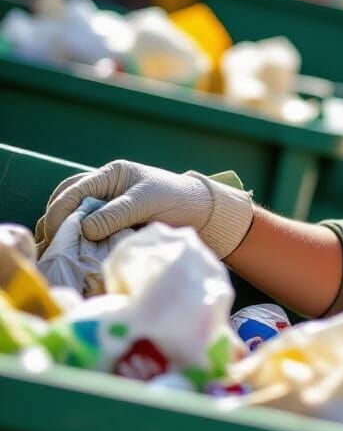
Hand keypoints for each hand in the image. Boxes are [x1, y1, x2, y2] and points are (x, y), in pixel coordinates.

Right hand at [36, 159, 254, 259]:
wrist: (199, 212)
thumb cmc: (176, 199)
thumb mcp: (146, 202)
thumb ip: (116, 213)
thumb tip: (84, 228)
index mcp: (110, 175)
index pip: (72, 190)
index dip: (59, 212)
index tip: (57, 235)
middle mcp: (103, 189)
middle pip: (64, 202)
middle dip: (55, 223)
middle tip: (54, 247)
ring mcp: (104, 207)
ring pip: (70, 218)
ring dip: (64, 234)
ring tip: (62, 254)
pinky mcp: (109, 225)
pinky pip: (84, 232)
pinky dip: (77, 242)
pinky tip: (76, 256)